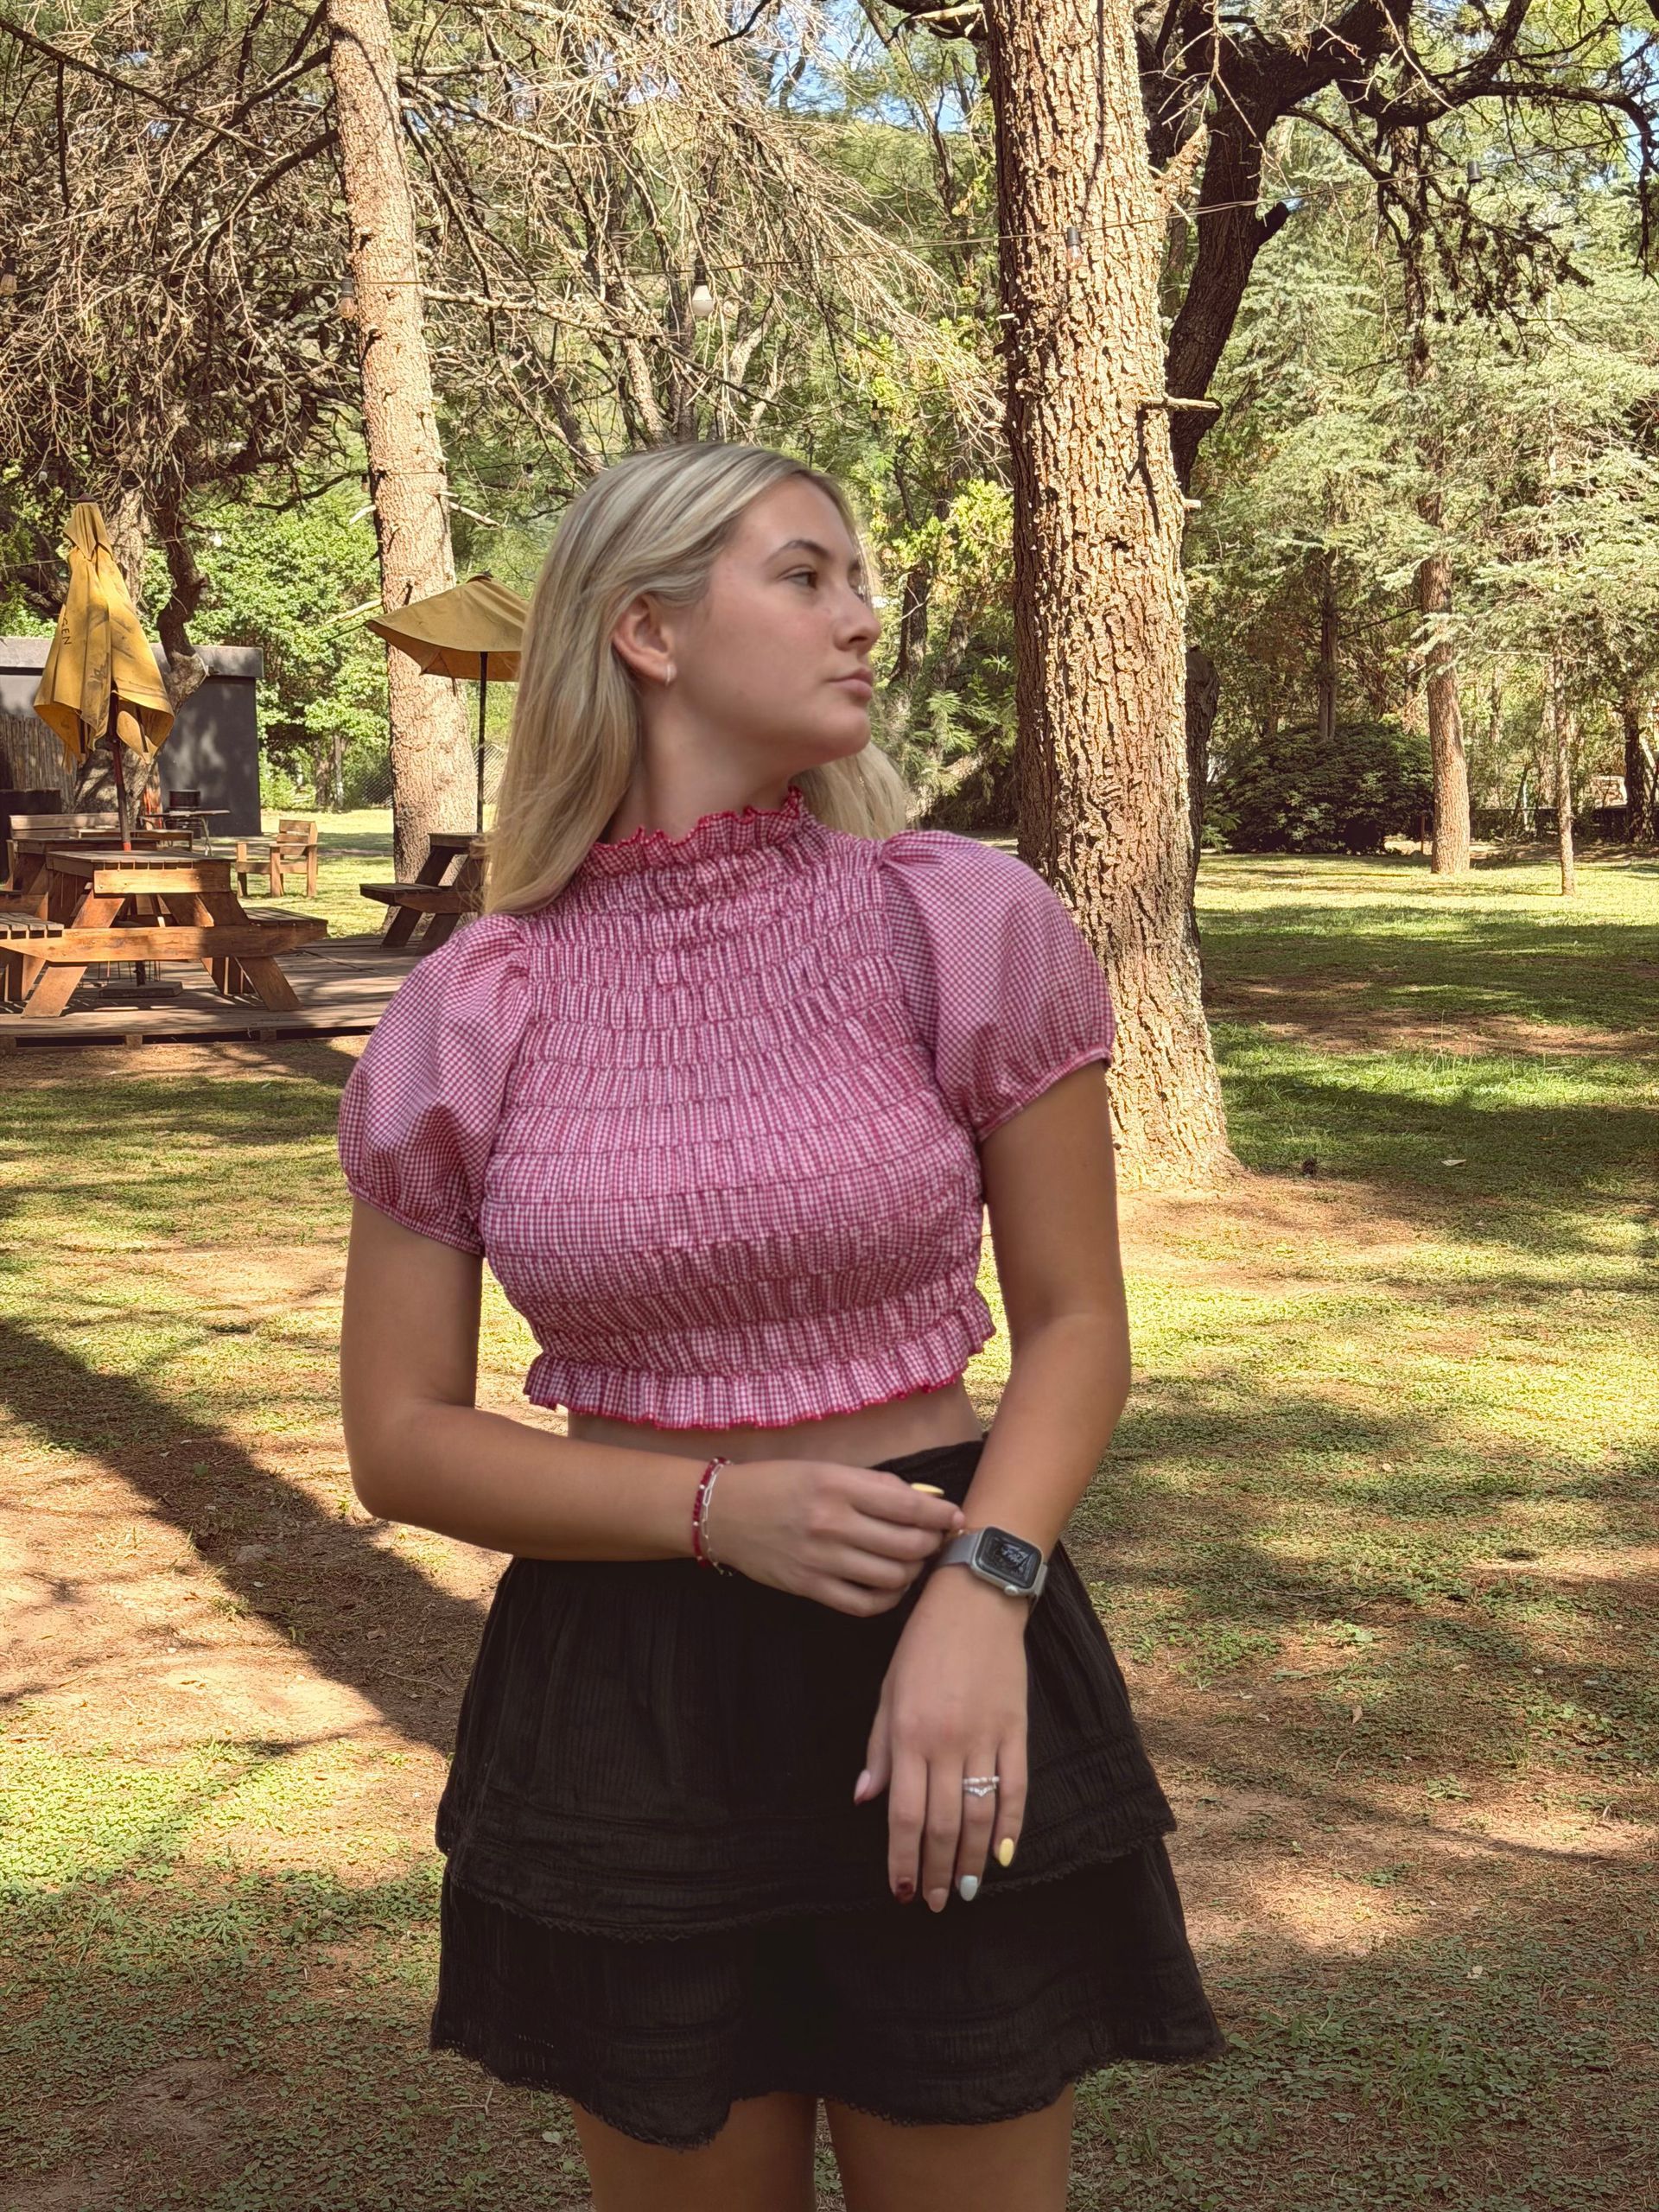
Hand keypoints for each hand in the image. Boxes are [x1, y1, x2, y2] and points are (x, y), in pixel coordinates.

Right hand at [703, 1458, 964, 1613]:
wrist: (723, 1512)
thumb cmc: (779, 1483)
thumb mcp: (826, 1469)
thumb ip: (875, 1486)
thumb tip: (924, 1500)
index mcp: (838, 1485)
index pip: (908, 1506)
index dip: (941, 1514)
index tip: (955, 1517)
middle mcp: (832, 1523)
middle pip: (907, 1545)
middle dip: (932, 1545)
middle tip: (935, 1540)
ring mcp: (820, 1560)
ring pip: (892, 1578)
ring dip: (913, 1572)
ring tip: (912, 1562)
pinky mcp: (809, 1588)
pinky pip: (864, 1605)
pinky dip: (887, 1599)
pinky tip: (890, 1586)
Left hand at [852, 1565, 1029, 1908]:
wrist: (975, 1600)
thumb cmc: (923, 1644)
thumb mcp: (888, 1690)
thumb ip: (879, 1747)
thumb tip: (864, 1799)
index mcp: (909, 1734)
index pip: (903, 1814)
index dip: (902, 1858)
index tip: (902, 1890)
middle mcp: (947, 1742)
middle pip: (942, 1824)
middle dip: (937, 1870)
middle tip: (936, 1902)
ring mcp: (985, 1737)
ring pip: (980, 1815)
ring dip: (973, 1860)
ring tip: (967, 1890)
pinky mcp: (1017, 1729)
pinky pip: (1016, 1788)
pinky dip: (1012, 1826)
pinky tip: (1005, 1856)